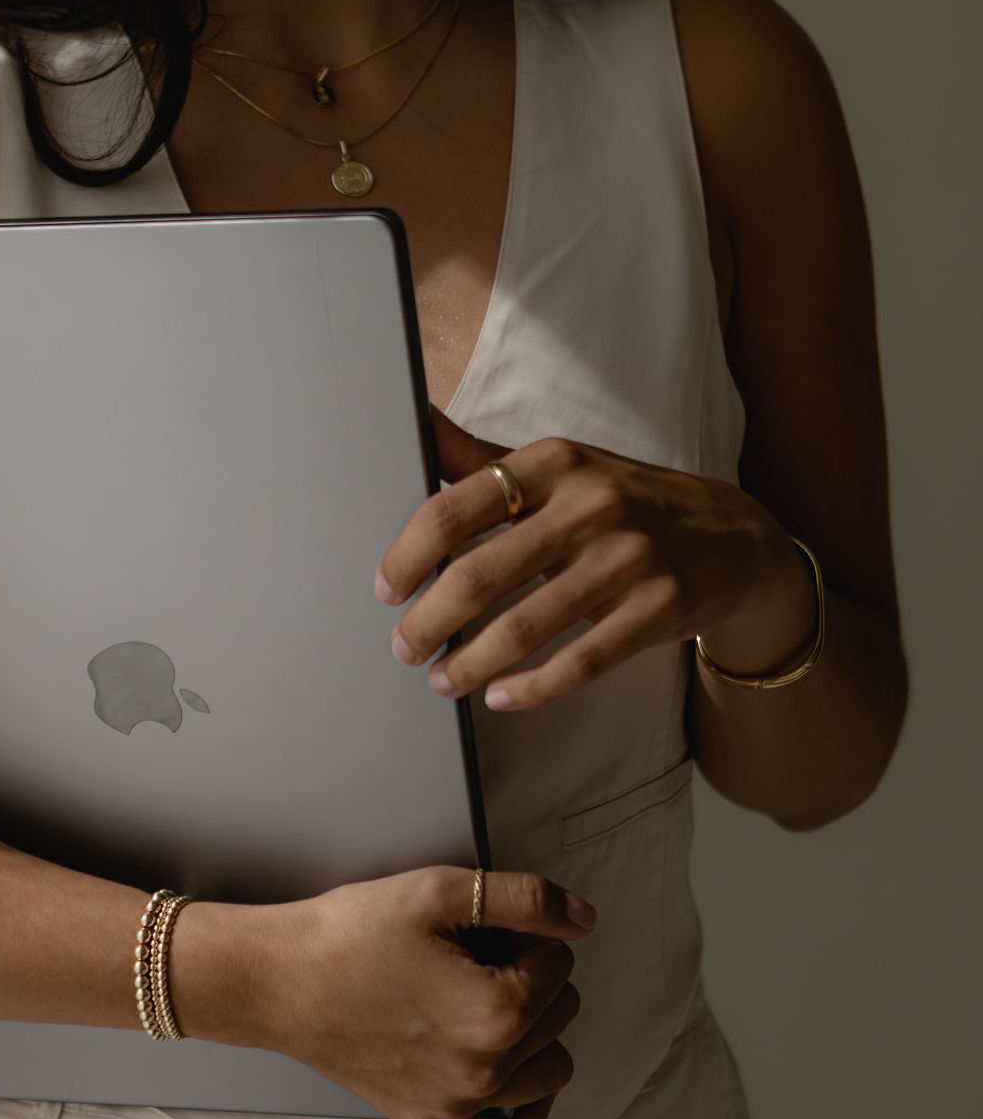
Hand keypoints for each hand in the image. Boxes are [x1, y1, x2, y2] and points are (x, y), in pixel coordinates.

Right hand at [237, 866, 593, 1118]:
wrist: (279, 982)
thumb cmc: (352, 933)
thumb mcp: (440, 891)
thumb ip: (526, 899)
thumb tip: (584, 919)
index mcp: (498, 1013)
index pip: (559, 962)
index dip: (525, 933)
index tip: (480, 928)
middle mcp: (487, 1072)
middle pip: (560, 1013)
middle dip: (530, 978)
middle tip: (472, 957)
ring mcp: (459, 1105)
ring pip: (549, 1070)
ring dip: (534, 1032)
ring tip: (482, 1000)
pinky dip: (525, 1107)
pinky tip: (515, 1073)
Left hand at [372, 409, 818, 710]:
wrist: (733, 537)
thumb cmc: (623, 503)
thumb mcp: (562, 469)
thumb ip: (485, 461)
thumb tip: (413, 421)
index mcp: (554, 462)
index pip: (455, 507)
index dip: (408, 555)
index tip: (386, 589)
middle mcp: (591, 504)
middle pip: (478, 575)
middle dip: (427, 622)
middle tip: (404, 647)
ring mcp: (629, 559)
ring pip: (521, 629)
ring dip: (467, 664)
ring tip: (441, 679)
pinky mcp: (658, 610)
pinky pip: (577, 663)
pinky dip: (528, 688)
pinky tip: (498, 696)